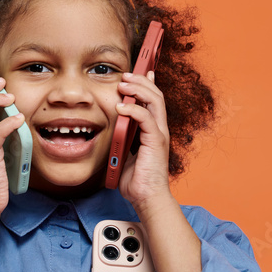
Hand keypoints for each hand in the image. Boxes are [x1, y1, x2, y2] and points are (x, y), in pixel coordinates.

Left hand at [115, 70, 172, 210]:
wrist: (146, 198)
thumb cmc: (135, 180)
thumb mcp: (124, 152)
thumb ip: (122, 137)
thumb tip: (111, 127)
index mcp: (153, 130)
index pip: (153, 101)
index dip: (147, 84)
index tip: (138, 72)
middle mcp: (159, 129)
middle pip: (156, 95)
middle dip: (141, 81)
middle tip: (126, 75)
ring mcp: (159, 134)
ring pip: (155, 101)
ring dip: (139, 89)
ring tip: (124, 83)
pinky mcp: (156, 142)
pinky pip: (146, 119)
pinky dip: (133, 110)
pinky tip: (120, 107)